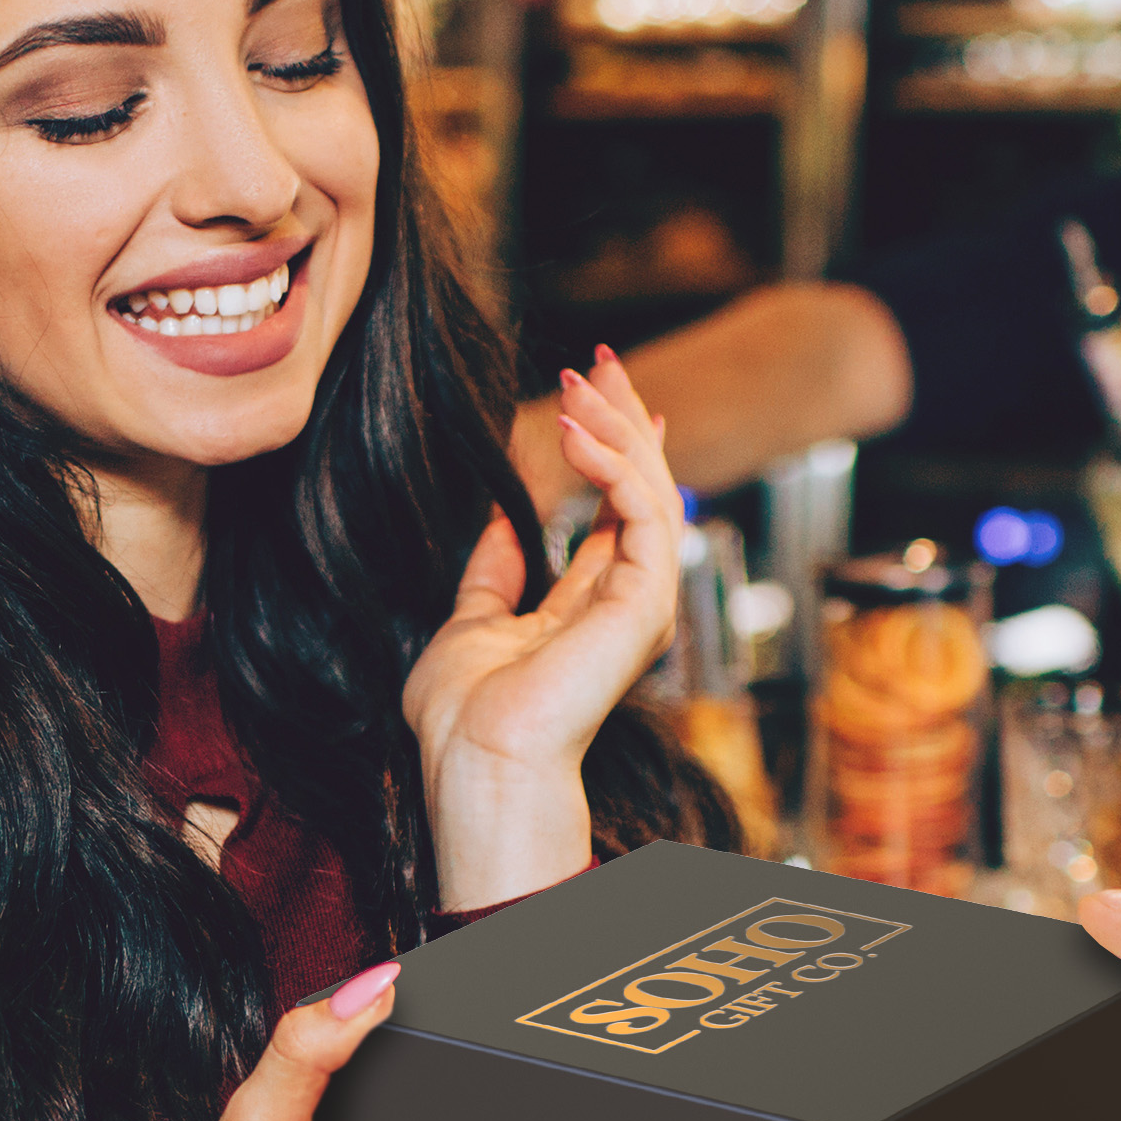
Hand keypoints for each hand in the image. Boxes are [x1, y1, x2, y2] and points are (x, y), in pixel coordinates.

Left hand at [405, 350, 681, 906]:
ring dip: (618, 427)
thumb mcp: (469, 624)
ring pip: (652, 492)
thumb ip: (492, 576)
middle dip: (623, 422)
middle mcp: (627, 605)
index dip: (614, 455)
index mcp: (591, 612)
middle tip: (599, 361)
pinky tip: (574, 430)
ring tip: (583, 378)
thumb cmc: (468, 721)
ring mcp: (641, 603)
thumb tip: (499, 525)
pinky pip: (644, 512)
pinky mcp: (645, 600)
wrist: (479, 759)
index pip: (620, 518)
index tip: (600, 401)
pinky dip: (613, 463)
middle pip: (642, 493)